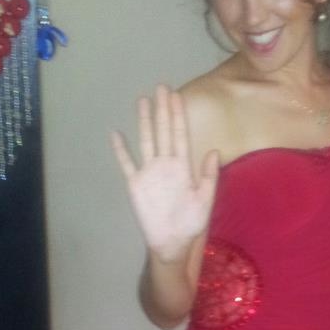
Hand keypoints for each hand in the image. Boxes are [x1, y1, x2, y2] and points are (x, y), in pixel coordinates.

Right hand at [110, 85, 218, 261]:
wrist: (172, 243)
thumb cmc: (191, 223)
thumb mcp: (205, 200)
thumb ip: (208, 176)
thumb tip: (213, 151)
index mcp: (183, 167)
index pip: (180, 135)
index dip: (178, 116)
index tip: (177, 96)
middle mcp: (165, 165)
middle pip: (163, 132)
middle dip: (163, 110)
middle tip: (162, 86)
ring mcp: (149, 172)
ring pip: (146, 141)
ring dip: (144, 121)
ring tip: (143, 101)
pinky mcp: (135, 184)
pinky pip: (127, 164)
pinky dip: (121, 150)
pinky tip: (116, 134)